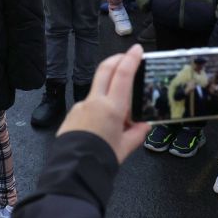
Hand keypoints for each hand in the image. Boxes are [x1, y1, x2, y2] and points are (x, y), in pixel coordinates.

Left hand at [58, 45, 150, 163]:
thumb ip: (136, 134)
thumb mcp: (125, 148)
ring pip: (97, 89)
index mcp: (111, 107)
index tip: (137, 49)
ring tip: (121, 103)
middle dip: (116, 59)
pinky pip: (89, 105)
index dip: (131, 59)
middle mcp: (94, 101)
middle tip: (127, 56)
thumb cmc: (102, 158)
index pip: (122, 75)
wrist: (75, 168)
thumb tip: (145, 125)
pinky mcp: (72, 114)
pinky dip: (99, 106)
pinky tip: (104, 121)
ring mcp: (81, 106)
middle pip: (104, 70)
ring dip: (108, 86)